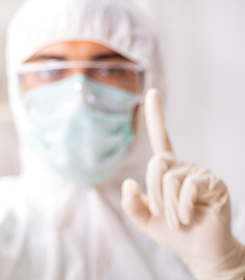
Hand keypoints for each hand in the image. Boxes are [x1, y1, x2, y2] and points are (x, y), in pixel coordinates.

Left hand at [121, 88, 244, 279]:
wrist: (199, 251)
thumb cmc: (173, 232)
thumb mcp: (144, 219)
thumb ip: (131, 203)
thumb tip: (129, 182)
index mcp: (167, 170)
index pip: (160, 138)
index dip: (156, 116)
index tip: (152, 92)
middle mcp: (183, 166)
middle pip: (156, 164)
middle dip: (155, 194)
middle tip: (165, 215)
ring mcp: (199, 173)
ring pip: (170, 179)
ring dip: (169, 207)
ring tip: (180, 219)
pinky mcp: (213, 183)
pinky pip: (188, 187)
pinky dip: (183, 207)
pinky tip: (190, 216)